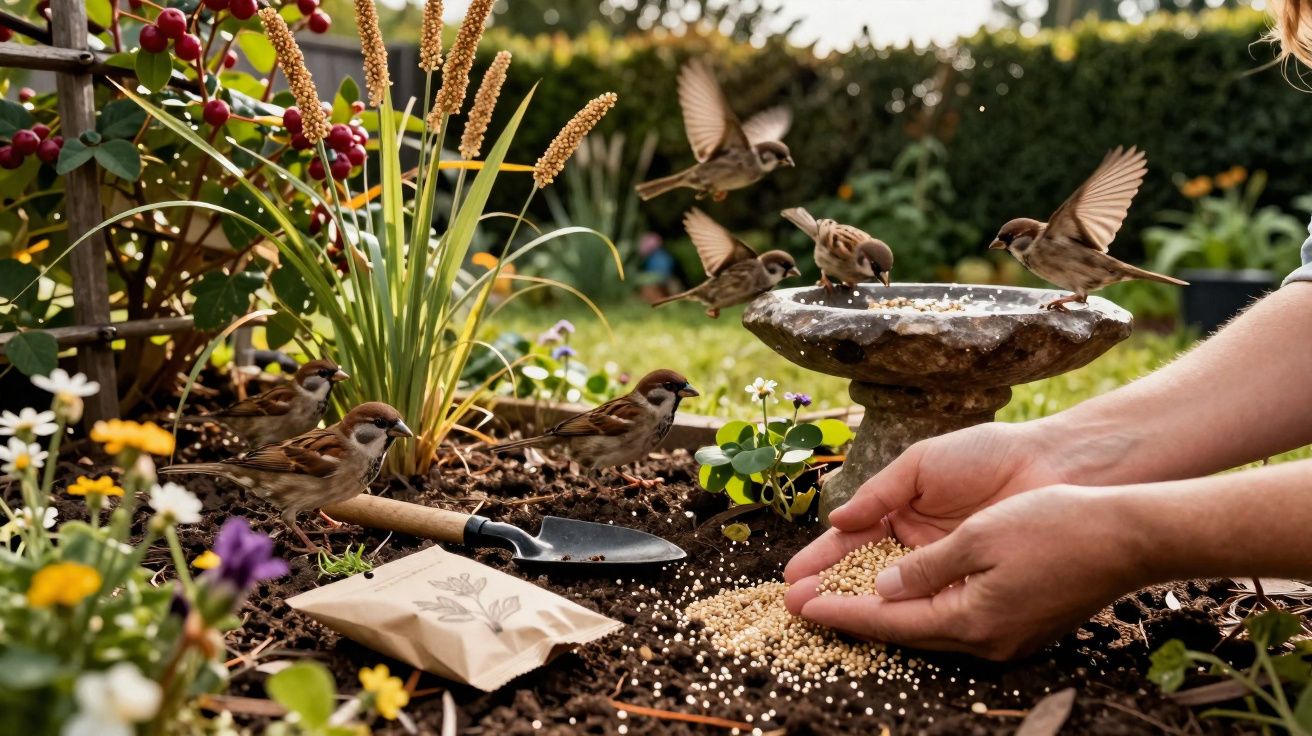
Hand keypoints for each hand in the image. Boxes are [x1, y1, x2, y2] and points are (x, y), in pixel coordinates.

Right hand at [785, 421, 1067, 587]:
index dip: (822, 559)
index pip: (851, 542)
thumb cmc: (986, 455)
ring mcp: (942, 568)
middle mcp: (916, 546)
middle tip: (794, 605)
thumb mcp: (921, 466)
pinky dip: (898, 612)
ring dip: (853, 604)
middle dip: (827, 588)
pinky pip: (927, 603)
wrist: (1049, 465)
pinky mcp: (970, 586)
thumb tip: (837, 521)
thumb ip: (878, 494)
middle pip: (862, 573)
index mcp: (900, 513)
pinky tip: (869, 620)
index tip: (793, 577)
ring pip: (890, 592)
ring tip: (817, 614)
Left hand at [786, 485, 1146, 659]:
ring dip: (882, 609)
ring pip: (927, 625)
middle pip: (903, 631)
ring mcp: (1005, 635)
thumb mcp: (979, 536)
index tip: (799, 606)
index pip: (888, 620)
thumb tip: (885, 588)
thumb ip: (926, 566)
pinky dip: (919, 604)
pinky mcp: (1019, 622)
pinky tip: (898, 590)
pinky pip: (953, 617)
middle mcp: (985, 638)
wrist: (1130, 533)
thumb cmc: (1056, 524)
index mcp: (972, 619)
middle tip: (801, 603)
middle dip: (851, 613)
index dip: (840, 611)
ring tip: (837, 594)